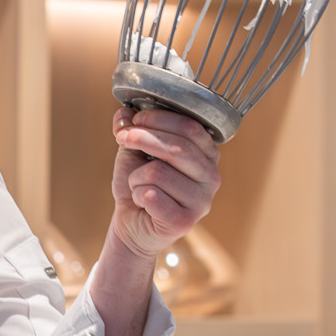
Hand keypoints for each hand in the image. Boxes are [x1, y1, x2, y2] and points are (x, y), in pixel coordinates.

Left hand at [110, 105, 221, 256]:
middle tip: (123, 138)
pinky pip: (151, 196)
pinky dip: (137, 195)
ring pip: (158, 172)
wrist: (131, 223)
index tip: (136, 119)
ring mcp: (202, 202)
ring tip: (138, 185)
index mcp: (207, 155)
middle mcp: (211, 177)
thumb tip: (124, 112)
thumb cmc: (138, 185)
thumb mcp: (133, 151)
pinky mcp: (185, 222)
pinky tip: (142, 202)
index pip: (190, 127)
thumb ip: (132, 130)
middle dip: (143, 138)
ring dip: (136, 176)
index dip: (159, 119)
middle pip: (177, 148)